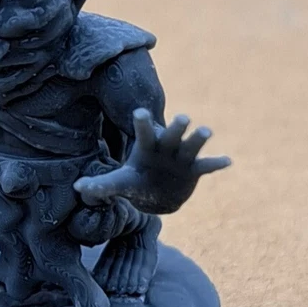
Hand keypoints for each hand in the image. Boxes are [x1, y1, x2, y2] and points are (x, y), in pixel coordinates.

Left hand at [73, 109, 229, 213]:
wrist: (157, 193)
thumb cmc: (136, 181)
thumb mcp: (120, 183)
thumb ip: (102, 185)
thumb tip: (79, 188)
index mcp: (146, 146)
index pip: (143, 131)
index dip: (143, 123)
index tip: (140, 113)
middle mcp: (166, 146)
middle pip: (172, 133)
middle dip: (176, 126)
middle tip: (182, 118)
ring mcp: (182, 157)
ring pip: (192, 144)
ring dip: (199, 138)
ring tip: (206, 131)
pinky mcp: (195, 170)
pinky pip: (207, 165)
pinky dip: (216, 163)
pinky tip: (228, 161)